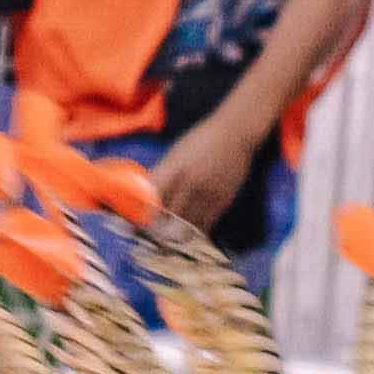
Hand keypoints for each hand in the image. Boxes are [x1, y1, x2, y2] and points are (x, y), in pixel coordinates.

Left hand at [150, 119, 262, 233]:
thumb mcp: (175, 154)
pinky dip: (194, 233)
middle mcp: (191, 184)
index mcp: (175, 169)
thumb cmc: (200, 141)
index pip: (154, 200)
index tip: (139, 224)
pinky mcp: (224, 202)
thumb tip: (145, 194)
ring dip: (176, 236)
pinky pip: (206, 225)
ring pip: (188, 227)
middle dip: (159, 230)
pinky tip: (187, 233)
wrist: (234, 135)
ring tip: (168, 239)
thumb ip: (162, 174)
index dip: (145, 215)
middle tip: (153, 236)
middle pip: (170, 217)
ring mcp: (209, 194)